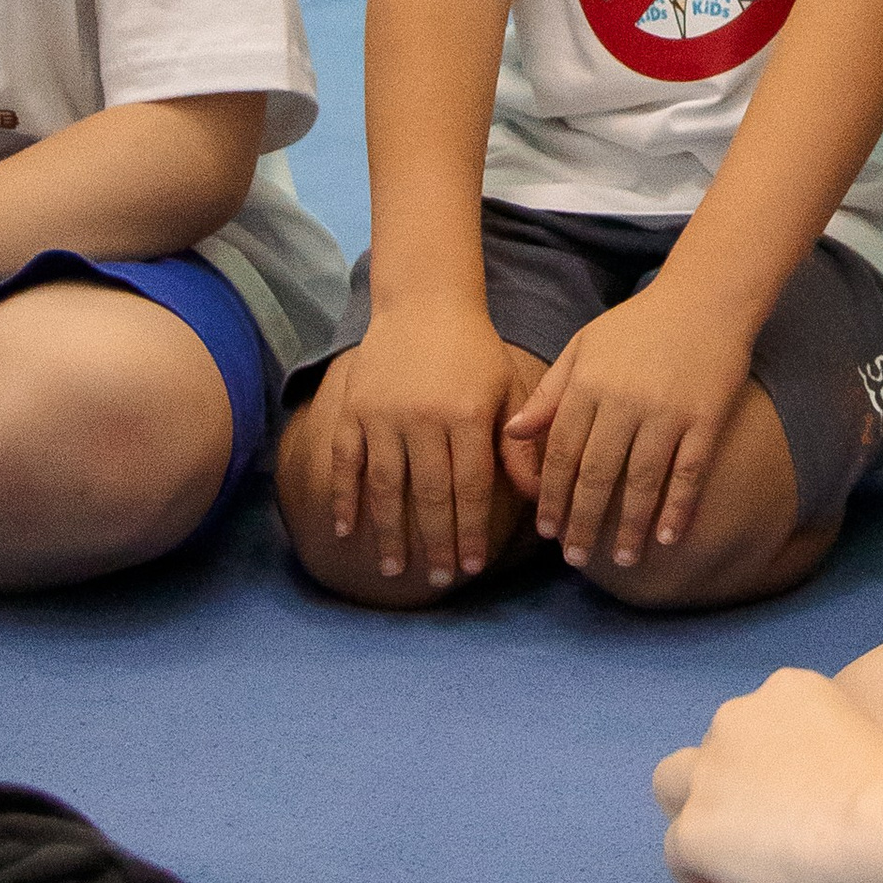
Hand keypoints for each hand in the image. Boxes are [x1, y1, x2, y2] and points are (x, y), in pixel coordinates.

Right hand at [321, 307, 536, 587]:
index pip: (471, 486)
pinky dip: (344, 498)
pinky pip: (345, 462)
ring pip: (386, 487)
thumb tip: (538, 498)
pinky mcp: (353, 410)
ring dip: (390, 533)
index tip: (473, 566)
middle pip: (429, 494)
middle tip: (440, 579)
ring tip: (395, 569)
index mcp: (467, 414)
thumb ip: (518, 446)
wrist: (423, 303)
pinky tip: (348, 532)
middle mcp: (423, 418)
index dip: (472, 529)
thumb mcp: (507, 389)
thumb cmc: (474, 352)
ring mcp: (383, 415)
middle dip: (436, 542)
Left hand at [502, 280, 750, 568]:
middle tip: (575, 558)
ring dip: (629, 525)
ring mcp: (667, 411)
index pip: (561, 452)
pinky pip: (688, 471)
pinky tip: (668, 536)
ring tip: (620, 558)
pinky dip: (678, 506)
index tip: (547, 531)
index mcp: (588, 384)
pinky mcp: (705, 417)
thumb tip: (513, 433)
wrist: (706, 297)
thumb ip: (550, 391)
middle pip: (596, 474)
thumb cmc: (639, 324)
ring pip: (641, 480)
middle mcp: (624, 401)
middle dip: (583, 521)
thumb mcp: (584, 346)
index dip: (551, 496)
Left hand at [654, 665, 882, 882]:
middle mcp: (740, 717)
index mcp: (787, 691)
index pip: (758, 724)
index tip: (785, 801)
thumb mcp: (868, 744)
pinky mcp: (696, 826)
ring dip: (699, 817)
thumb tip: (831, 794)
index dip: (765, 765)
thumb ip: (834, 756)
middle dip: (722, 781)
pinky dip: (696, 878)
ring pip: (674, 787)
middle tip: (749, 826)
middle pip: (712, 747)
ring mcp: (712, 771)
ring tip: (722, 862)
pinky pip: (676, 854)